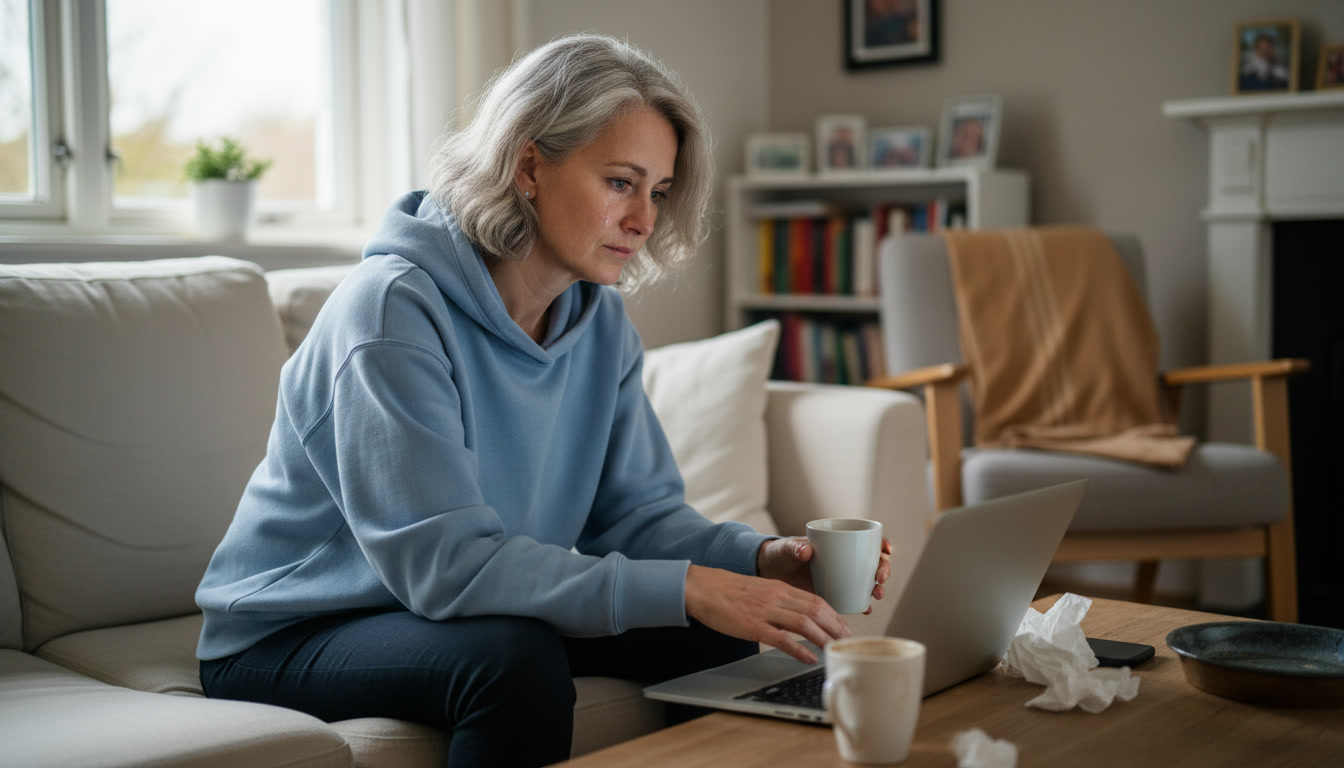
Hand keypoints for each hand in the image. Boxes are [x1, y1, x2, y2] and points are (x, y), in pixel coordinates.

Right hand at [684, 564, 848, 663]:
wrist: (703, 588)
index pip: (816, 600)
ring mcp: (766, 611)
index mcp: (780, 588)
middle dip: (835, 627)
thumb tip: (796, 616)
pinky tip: (809, 658)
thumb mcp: (760, 590)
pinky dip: (799, 649)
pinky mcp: (753, 625)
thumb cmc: (728, 591)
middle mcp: (777, 597)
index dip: (834, 615)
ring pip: (804, 623)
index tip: (844, 628)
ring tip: (835, 649)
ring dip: (823, 638)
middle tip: (848, 641)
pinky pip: (782, 638)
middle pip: (816, 610)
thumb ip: (779, 601)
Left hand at [756, 537, 893, 612]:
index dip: (881, 544)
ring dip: (877, 589)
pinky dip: (862, 604)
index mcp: (838, 543)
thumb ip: (794, 548)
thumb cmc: (780, 555)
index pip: (866, 540)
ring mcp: (842, 578)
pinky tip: (865, 609)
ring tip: (876, 595)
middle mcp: (845, 560)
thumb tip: (806, 551)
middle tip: (879, 578)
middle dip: (883, 569)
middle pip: (873, 563)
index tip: (885, 549)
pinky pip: (854, 599)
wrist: (770, 574)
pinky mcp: (835, 595)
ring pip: (868, 582)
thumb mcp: (785, 549)